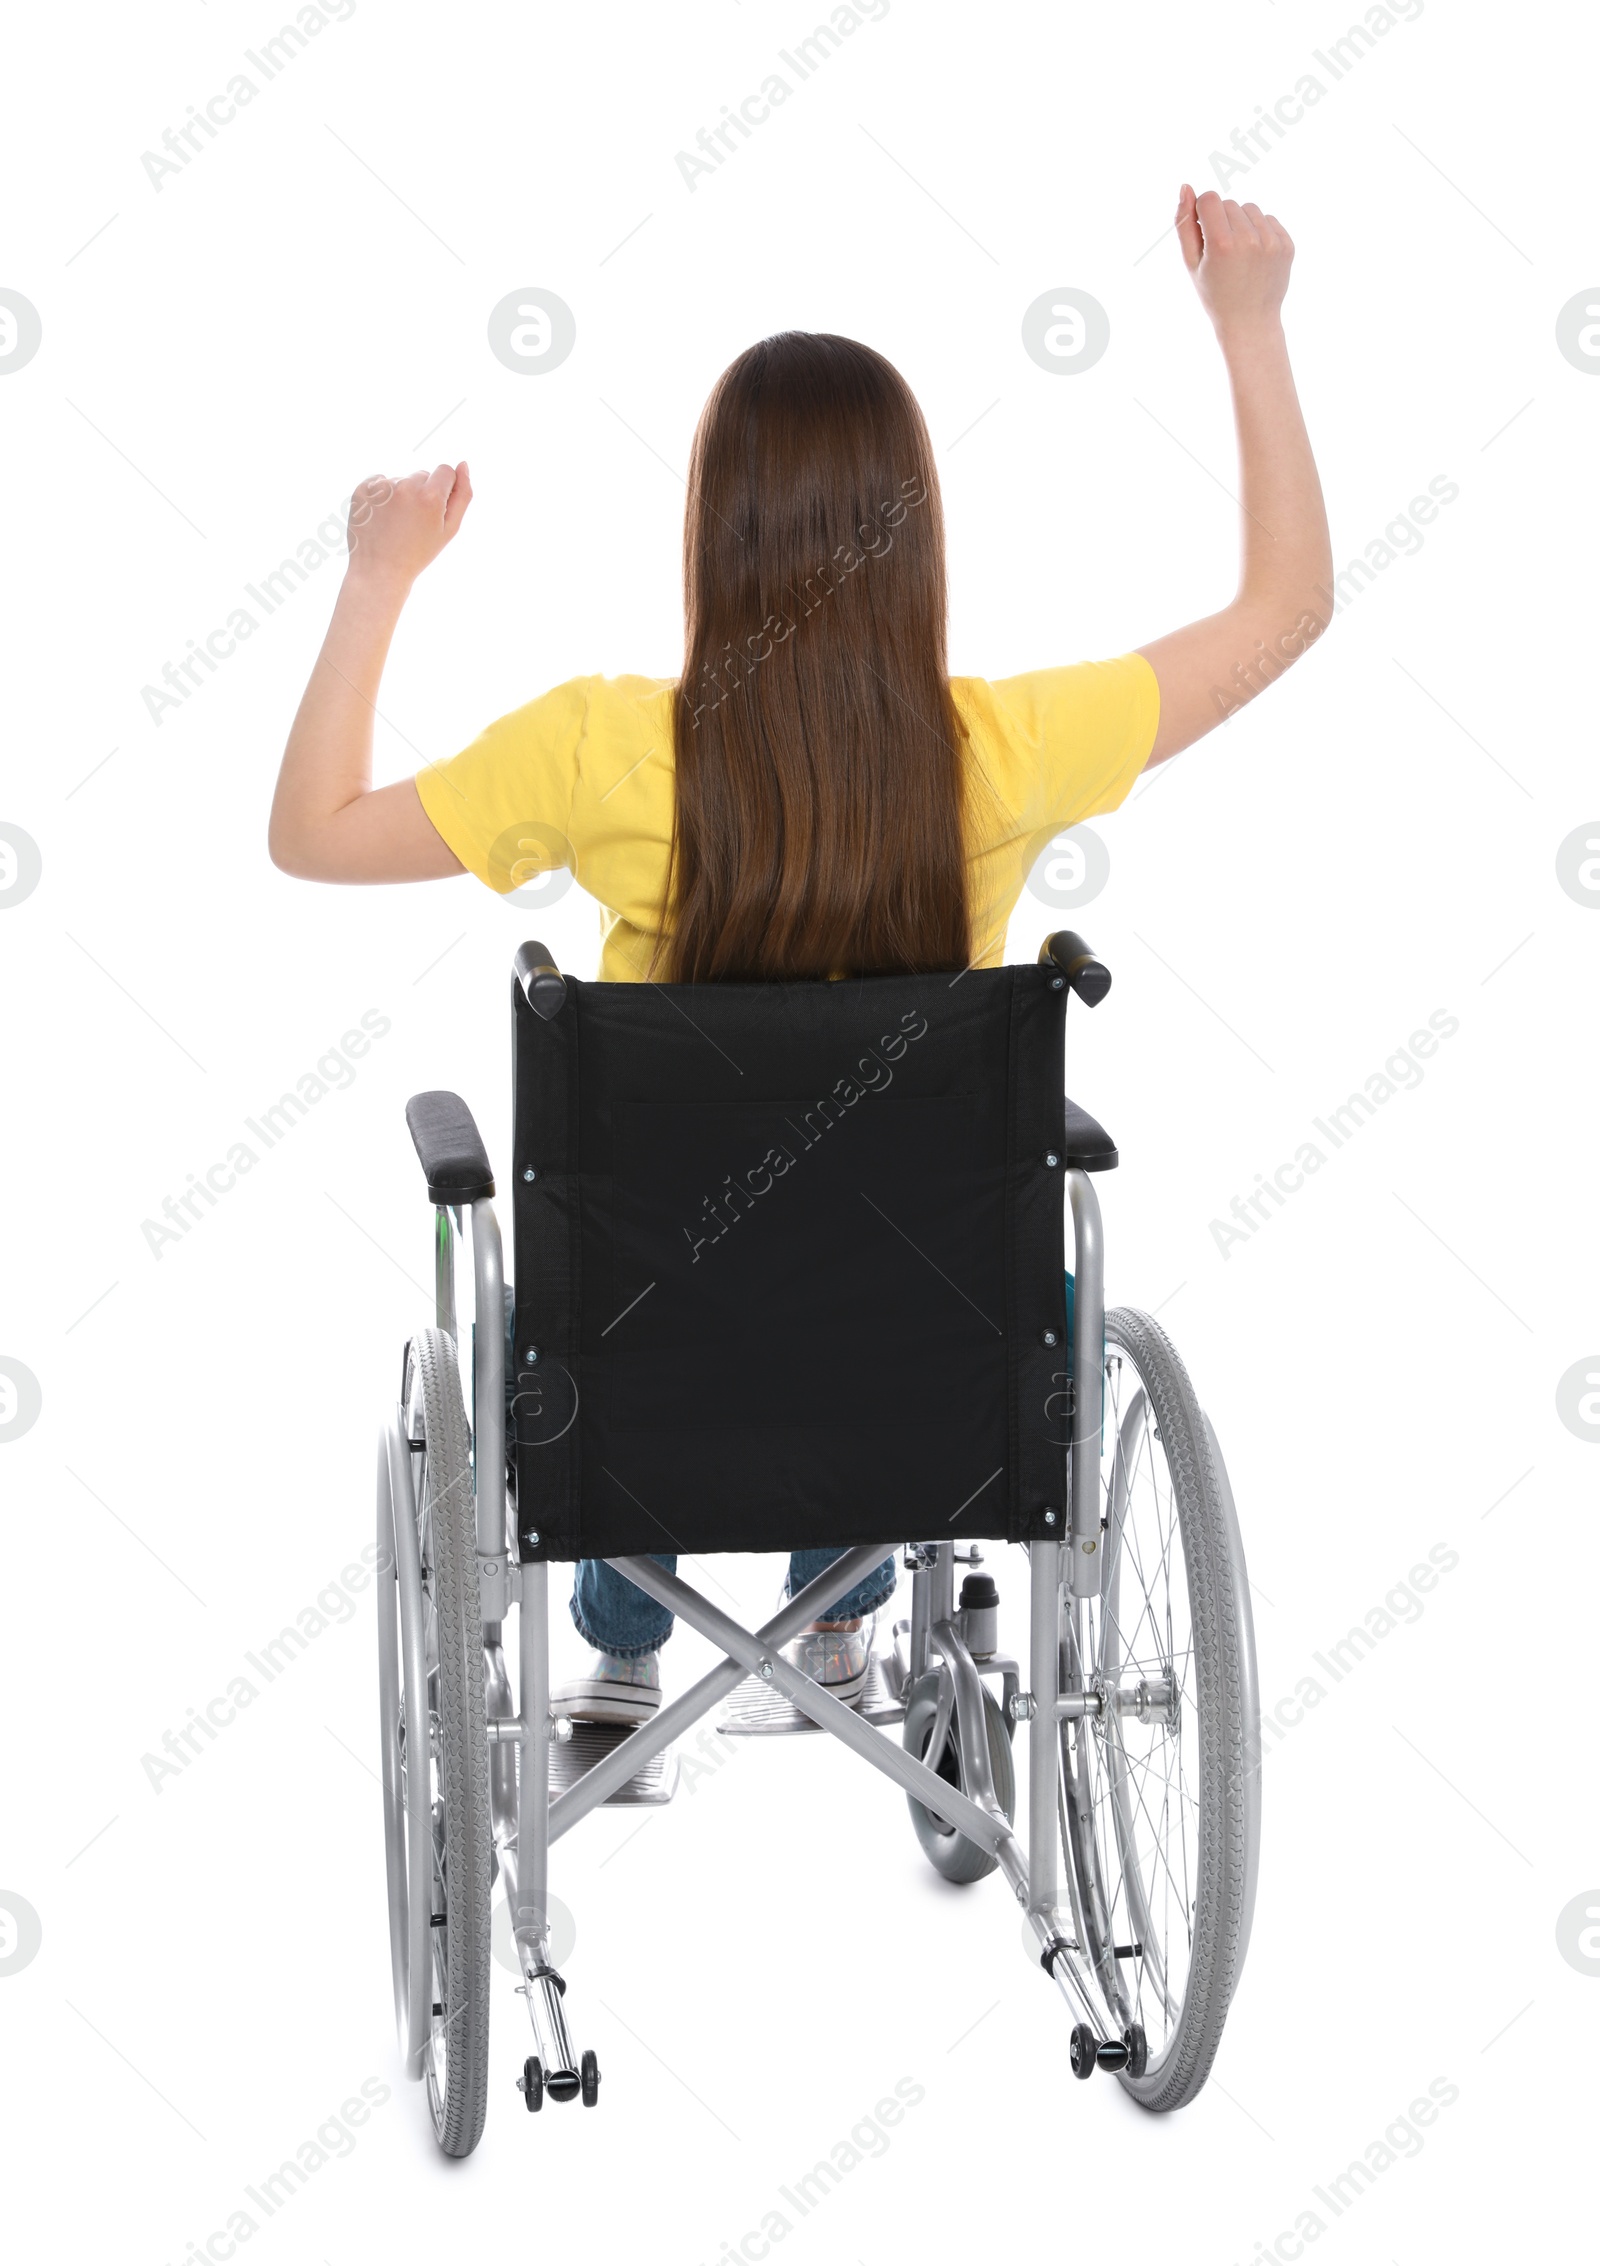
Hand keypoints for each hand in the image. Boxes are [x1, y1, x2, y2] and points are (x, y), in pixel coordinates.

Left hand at [346, 462, 472, 588]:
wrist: (379, 571)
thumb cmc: (418, 553)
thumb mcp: (449, 529)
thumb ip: (463, 495)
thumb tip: (463, 464)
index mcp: (430, 496)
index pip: (445, 471)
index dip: (444, 490)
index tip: (434, 510)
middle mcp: (405, 486)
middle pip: (422, 475)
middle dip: (422, 493)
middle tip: (413, 523)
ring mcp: (381, 487)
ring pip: (401, 479)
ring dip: (401, 495)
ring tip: (395, 523)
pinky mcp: (362, 489)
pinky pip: (379, 482)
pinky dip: (381, 496)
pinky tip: (381, 518)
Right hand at [1175, 185, 1292, 343]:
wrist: (1249, 322)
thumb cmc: (1215, 294)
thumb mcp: (1192, 263)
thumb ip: (1185, 224)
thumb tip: (1185, 187)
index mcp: (1221, 244)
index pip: (1210, 199)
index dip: (1203, 213)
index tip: (1204, 233)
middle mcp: (1248, 239)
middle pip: (1229, 203)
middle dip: (1222, 220)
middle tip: (1222, 252)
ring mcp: (1270, 242)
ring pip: (1250, 209)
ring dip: (1242, 224)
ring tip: (1239, 253)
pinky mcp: (1286, 244)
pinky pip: (1268, 220)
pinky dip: (1259, 231)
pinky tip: (1254, 256)